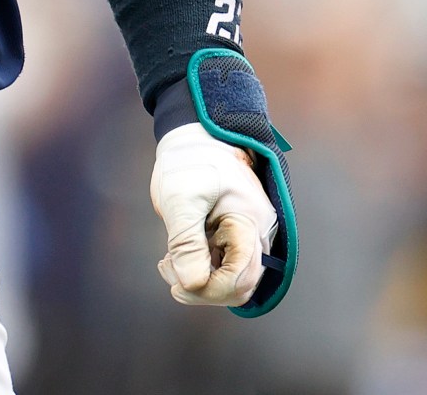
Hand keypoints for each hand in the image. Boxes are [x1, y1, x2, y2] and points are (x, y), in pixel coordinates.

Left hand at [150, 121, 276, 306]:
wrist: (196, 136)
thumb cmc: (188, 161)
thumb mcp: (179, 198)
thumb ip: (186, 242)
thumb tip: (191, 284)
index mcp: (249, 223)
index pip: (241, 278)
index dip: (209, 290)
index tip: (176, 281)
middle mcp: (257, 234)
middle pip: (241, 286)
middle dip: (203, 290)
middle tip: (169, 272)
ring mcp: (248, 236)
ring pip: (233, 280)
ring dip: (200, 281)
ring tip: (169, 261)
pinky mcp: (236, 237)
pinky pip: (225, 266)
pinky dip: (201, 269)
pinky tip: (177, 256)